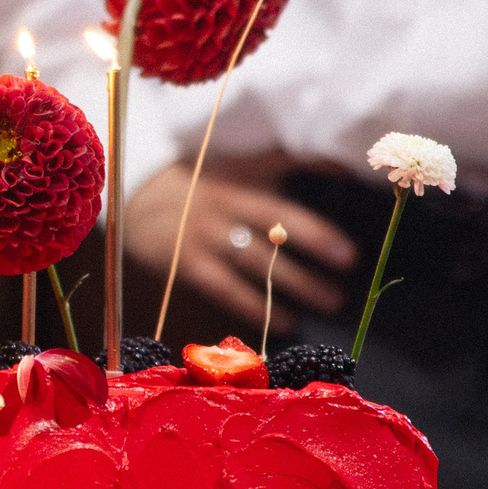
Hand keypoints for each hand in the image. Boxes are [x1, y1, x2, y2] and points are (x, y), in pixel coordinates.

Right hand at [121, 153, 356, 334]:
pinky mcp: (187, 263)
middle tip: (346, 269)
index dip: (314, 218)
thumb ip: (285, 166)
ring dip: (293, 283)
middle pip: (270, 224)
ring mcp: (203, 235)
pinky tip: (284, 323)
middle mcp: (223, 205)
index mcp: (240, 182)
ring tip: (328, 301)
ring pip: (253, 261)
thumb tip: (345, 166)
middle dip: (310, 243)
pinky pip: (224, 287)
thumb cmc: (205, 185)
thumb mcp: (241, 169)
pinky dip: (255, 306)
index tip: (347, 248)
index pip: (281, 195)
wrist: (140, 200)